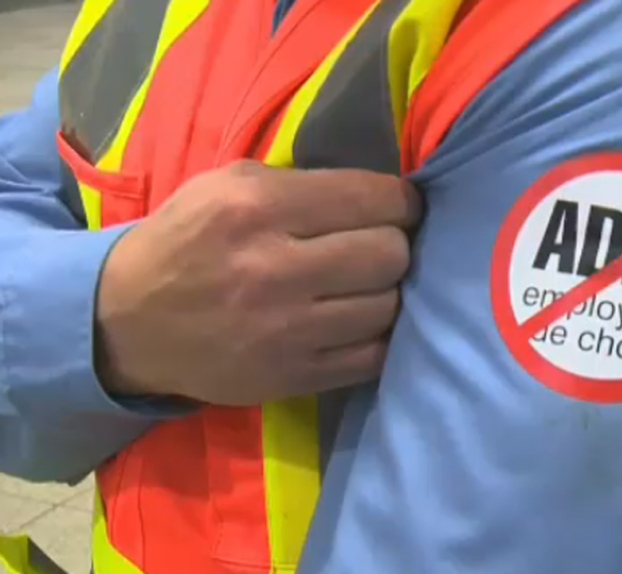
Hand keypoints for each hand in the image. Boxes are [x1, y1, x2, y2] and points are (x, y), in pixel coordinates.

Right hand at [94, 161, 419, 405]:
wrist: (128, 323)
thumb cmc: (187, 241)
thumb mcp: (227, 185)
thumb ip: (302, 182)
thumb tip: (381, 193)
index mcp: (258, 208)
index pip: (373, 199)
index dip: (401, 201)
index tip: (400, 207)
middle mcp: (275, 268)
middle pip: (390, 253)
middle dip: (395, 244)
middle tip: (381, 245)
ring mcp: (286, 331)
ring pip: (388, 305)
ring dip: (386, 292)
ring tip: (365, 284)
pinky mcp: (293, 376)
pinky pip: (373, 355)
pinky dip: (376, 335)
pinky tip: (358, 321)